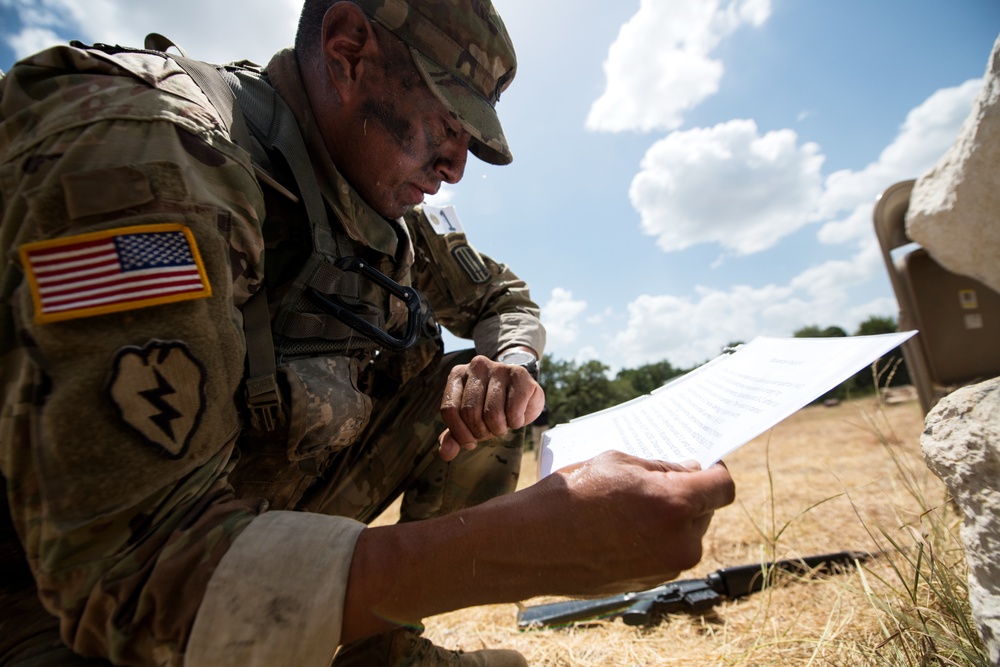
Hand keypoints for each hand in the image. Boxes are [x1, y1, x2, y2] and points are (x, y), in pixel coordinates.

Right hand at [342, 450, 734, 641]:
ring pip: (684, 534)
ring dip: (667, 519)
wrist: (529, 544)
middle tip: (646, 484)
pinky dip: (650, 540)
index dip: (713, 471)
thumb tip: (689, 471)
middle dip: (684, 495)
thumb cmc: (569, 495)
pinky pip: (663, 554)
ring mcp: (665, 568)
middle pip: (704, 510)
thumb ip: (660, 469)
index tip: (698, 464)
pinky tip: (616, 530)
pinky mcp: (648, 583)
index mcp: (675, 505)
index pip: (723, 486)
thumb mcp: (615, 463)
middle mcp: (679, 542)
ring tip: (624, 508)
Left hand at [438, 353, 544, 460]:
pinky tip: (516, 417)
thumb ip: (454, 436)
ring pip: (491, 413)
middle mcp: (477, 367)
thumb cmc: (491, 407)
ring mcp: (499, 368)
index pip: (449, 409)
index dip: (459, 433)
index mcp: (458, 375)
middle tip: (490, 431)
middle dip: (480, 431)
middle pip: (469, 411)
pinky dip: (515, 422)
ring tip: (503, 424)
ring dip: (499, 429)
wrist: (522, 394)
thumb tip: (446, 453)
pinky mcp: (520, 375)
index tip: (470, 442)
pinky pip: (513, 410)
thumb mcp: (469, 422)